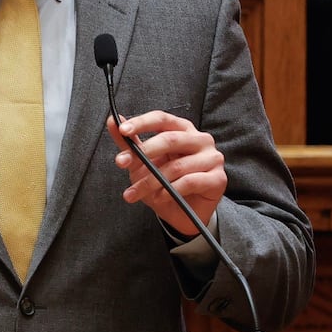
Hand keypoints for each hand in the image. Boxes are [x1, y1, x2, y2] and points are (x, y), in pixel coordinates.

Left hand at [107, 110, 226, 236]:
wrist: (182, 213)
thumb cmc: (163, 181)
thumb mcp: (142, 160)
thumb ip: (129, 142)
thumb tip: (112, 120)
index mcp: (182, 128)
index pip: (161, 118)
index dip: (141, 123)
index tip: (122, 130)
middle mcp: (200, 139)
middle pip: (169, 139)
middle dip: (142, 153)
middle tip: (121, 164)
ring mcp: (213, 157)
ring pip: (176, 166)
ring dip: (150, 181)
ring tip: (134, 192)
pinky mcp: (218, 178)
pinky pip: (190, 182)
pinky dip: (170, 191)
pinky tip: (159, 197)